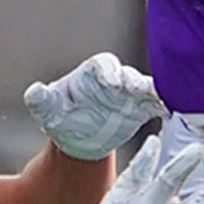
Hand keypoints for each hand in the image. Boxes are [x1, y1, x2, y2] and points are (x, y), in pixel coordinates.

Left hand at [25, 54, 159, 160]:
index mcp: (91, 73)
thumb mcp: (47, 111)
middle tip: (137, 89)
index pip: (103, 64)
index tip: (111, 82)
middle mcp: (114, 79)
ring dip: (153, 92)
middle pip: (128, 74)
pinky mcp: (141, 109)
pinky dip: (164, 106)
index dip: (108, 71)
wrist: (78, 138)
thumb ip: (41, 100)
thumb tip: (34, 92)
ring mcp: (130, 93)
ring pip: (146, 87)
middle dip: (133, 81)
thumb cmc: (60, 117)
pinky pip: (156, 105)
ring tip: (161, 99)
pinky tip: (169, 112)